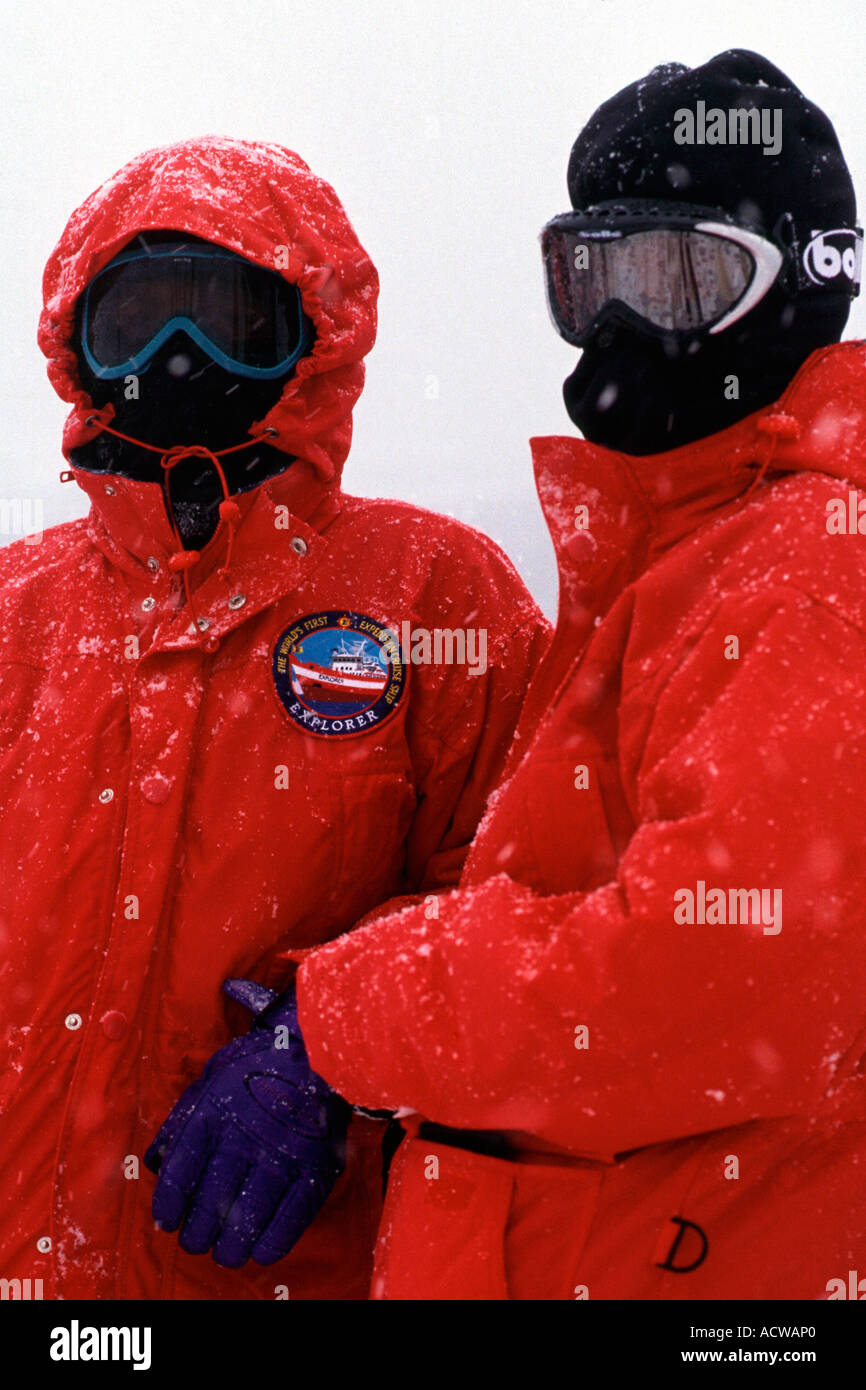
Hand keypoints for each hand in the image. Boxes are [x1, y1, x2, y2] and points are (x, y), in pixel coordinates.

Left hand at [144, 979, 349, 1266]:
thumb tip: (155, 1166)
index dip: (168, 1207)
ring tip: (225, 1254)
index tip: (167, 1223)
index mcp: (212, 1114)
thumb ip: (180, 1124)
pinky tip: (261, 1251)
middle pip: (212, 1202)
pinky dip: (275, 1241)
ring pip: (250, 1216)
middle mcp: (244, 1136)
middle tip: (196, 1243)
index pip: (180, 1174)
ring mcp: (284, 1152)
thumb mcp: (207, 1083)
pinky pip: (293, 1215)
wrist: (314, 1049)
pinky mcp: (317, 1164)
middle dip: (198, 1233)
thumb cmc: (252, 1069)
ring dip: (232, 1246)